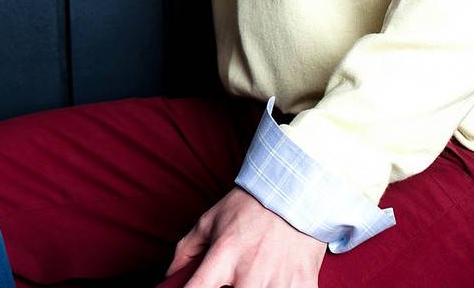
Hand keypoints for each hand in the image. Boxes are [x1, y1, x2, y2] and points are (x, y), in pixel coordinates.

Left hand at [170, 188, 326, 287]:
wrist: (295, 195)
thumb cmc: (248, 209)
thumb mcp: (209, 221)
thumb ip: (186, 250)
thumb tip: (169, 276)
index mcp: (224, 255)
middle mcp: (250, 272)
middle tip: (227, 282)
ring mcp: (279, 282)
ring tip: (250, 280)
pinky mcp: (304, 286)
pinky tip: (275, 282)